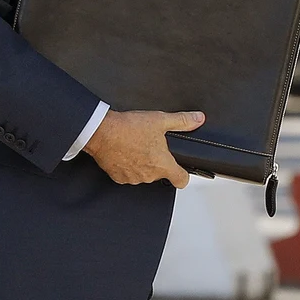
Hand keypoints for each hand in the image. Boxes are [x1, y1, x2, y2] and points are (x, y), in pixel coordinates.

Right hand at [82, 109, 202, 187]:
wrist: (102, 132)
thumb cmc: (128, 128)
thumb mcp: (160, 120)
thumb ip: (182, 121)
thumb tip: (198, 119)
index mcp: (162, 164)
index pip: (181, 180)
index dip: (183, 175)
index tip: (181, 170)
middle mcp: (149, 175)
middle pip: (160, 173)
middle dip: (157, 162)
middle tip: (151, 146)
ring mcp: (133, 178)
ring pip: (143, 174)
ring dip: (142, 164)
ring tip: (136, 147)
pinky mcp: (118, 178)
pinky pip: (128, 174)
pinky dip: (128, 166)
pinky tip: (125, 152)